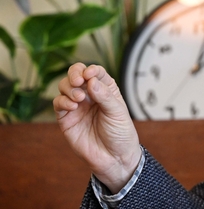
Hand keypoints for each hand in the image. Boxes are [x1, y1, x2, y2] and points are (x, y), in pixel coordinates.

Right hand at [53, 63, 140, 193]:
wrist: (113, 158)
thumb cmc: (120, 133)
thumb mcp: (117, 113)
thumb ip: (104, 96)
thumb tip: (91, 81)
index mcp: (106, 90)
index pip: (96, 72)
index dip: (91, 70)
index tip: (90, 75)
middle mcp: (90, 95)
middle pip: (76, 75)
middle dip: (75, 74)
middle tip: (79, 81)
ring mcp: (77, 106)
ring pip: (65, 87)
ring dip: (69, 88)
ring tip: (78, 98)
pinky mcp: (66, 118)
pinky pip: (58, 103)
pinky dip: (62, 101)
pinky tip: (72, 106)